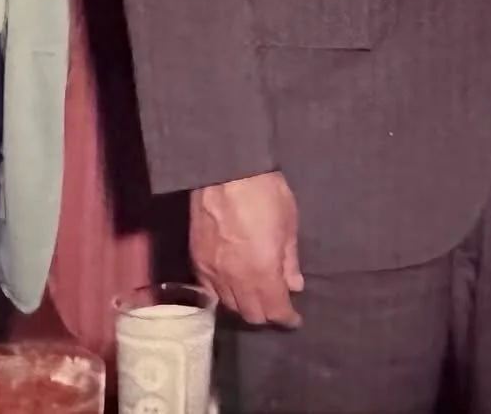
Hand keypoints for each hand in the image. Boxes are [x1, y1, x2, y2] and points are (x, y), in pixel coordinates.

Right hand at [190, 172, 303, 326]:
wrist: (226, 171)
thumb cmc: (265, 193)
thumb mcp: (288, 224)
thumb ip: (289, 259)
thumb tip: (294, 285)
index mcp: (262, 273)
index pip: (274, 310)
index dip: (286, 318)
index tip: (294, 319)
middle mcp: (235, 280)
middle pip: (250, 314)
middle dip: (267, 314)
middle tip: (276, 306)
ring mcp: (212, 272)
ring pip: (229, 305)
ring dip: (244, 306)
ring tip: (255, 296)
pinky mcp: (196, 261)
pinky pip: (209, 291)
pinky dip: (223, 295)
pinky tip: (231, 286)